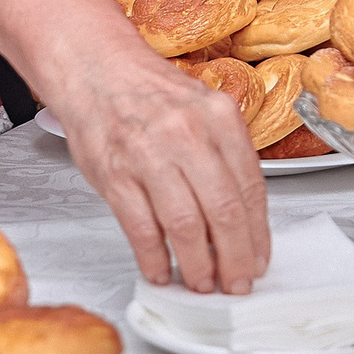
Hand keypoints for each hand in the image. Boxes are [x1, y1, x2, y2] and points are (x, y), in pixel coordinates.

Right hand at [44, 42, 269, 292]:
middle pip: (224, 213)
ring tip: (202, 282)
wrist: (96, 70)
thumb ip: (224, 156)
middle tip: (235, 283)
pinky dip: (155, 259)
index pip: (251, 188)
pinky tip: (162, 271)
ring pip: (185, 227)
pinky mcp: (114, 175)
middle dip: (234, 259)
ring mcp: (148, 155)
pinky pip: (142, 230)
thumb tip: (242, 221)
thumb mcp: (202, 110)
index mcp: (219, 117)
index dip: (257, 234)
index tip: (257, 260)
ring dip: (197, 265)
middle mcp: (187, 134)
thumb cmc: (150, 95)